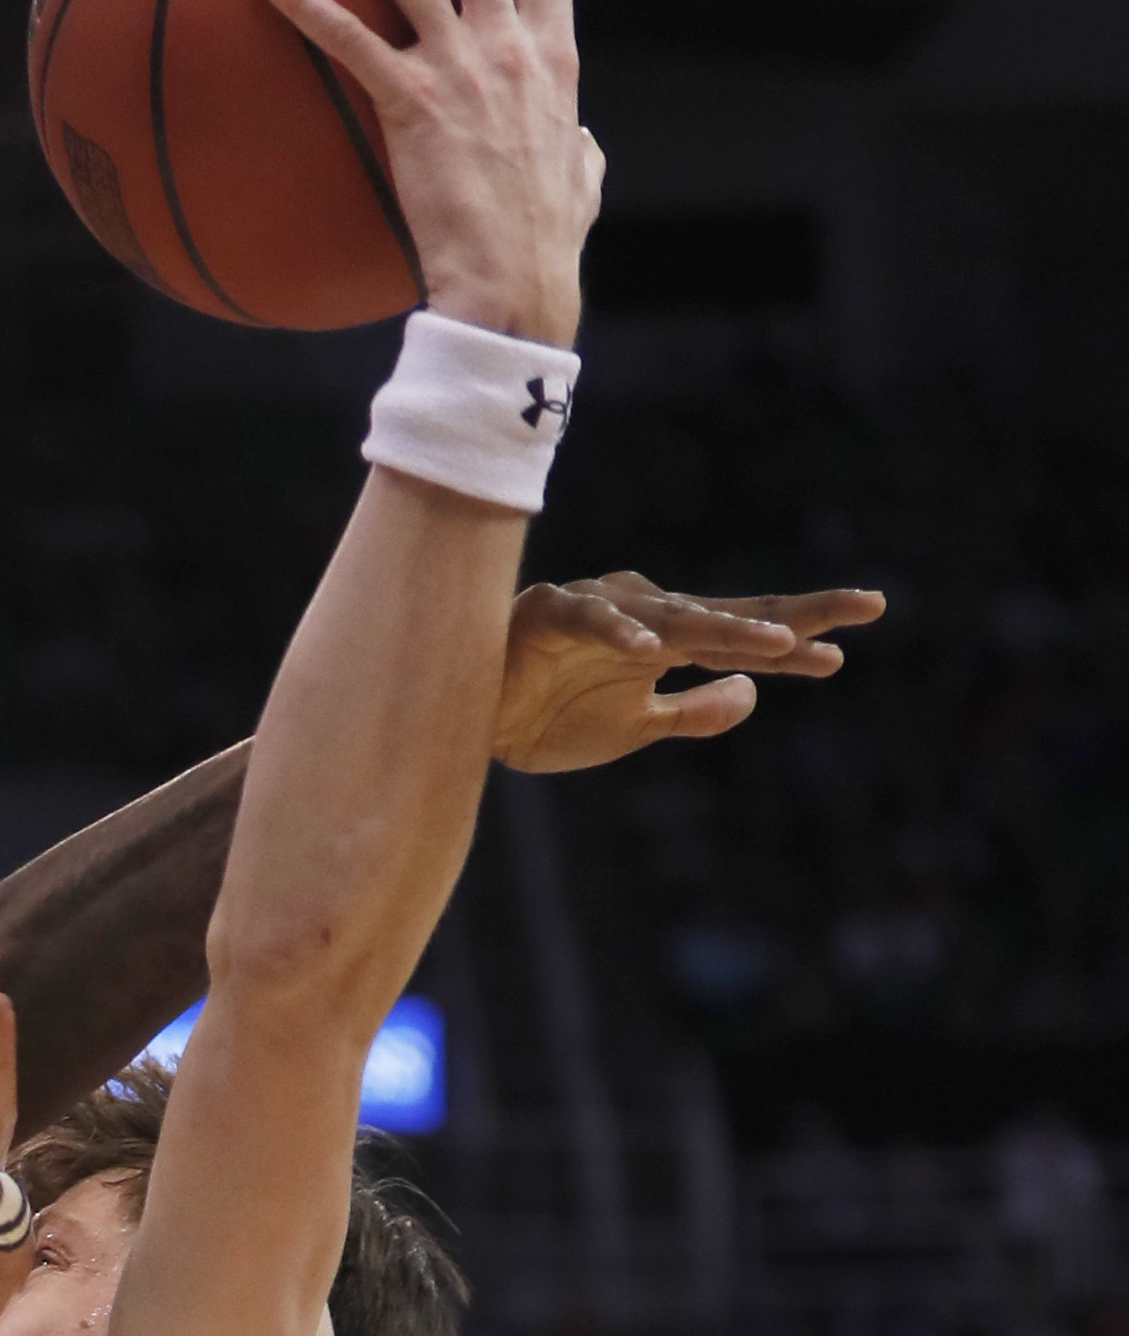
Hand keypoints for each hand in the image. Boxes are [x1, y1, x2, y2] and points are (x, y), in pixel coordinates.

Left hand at [250, 0, 599, 345]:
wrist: (514, 281)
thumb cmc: (545, 247)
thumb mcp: (582, 184)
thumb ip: (581, 151)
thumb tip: (585, 146)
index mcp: (553, 62)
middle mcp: (508, 48)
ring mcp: (459, 68)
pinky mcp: (411, 101)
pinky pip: (345, 38)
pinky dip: (301, 1)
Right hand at [494, 570, 888, 771]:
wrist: (469, 723)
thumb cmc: (549, 716)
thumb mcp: (636, 729)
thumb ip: (693, 712)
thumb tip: (751, 694)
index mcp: (668, 640)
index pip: (744, 634)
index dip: (798, 639)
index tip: (854, 641)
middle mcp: (646, 615)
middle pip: (731, 612)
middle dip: (796, 614)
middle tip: (866, 606)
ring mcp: (601, 610)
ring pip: (675, 616)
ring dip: (727, 630)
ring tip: (780, 646)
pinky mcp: (549, 615)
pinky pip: (592, 619)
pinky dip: (620, 633)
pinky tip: (653, 651)